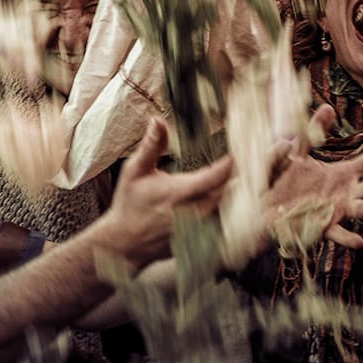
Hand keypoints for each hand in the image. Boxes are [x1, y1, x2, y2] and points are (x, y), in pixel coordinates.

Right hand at [96, 119, 232, 268]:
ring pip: (225, 208)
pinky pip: (221, 223)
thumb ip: (151, 146)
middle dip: (231, 178)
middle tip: (239, 162)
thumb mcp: (135, 171)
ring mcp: (198, 229)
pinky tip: (223, 199)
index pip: (214, 178)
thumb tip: (158, 120)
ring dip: (229, 194)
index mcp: (178, 194)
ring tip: (236, 180)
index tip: (232, 155)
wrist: (123, 243)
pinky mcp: (200, 240)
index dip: (227, 165)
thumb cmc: (130, 203)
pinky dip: (224, 211)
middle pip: (225, 191)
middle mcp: (192, 213)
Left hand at [262, 106, 362, 249]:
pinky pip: (336, 234)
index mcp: (342, 173)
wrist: (260, 209)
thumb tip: (327, 108)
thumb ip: (311, 131)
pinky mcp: (320, 227)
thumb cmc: (280, 182)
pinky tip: (359, 242)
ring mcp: (336, 211)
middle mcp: (346, 192)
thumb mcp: (295, 152)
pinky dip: (346, 238)